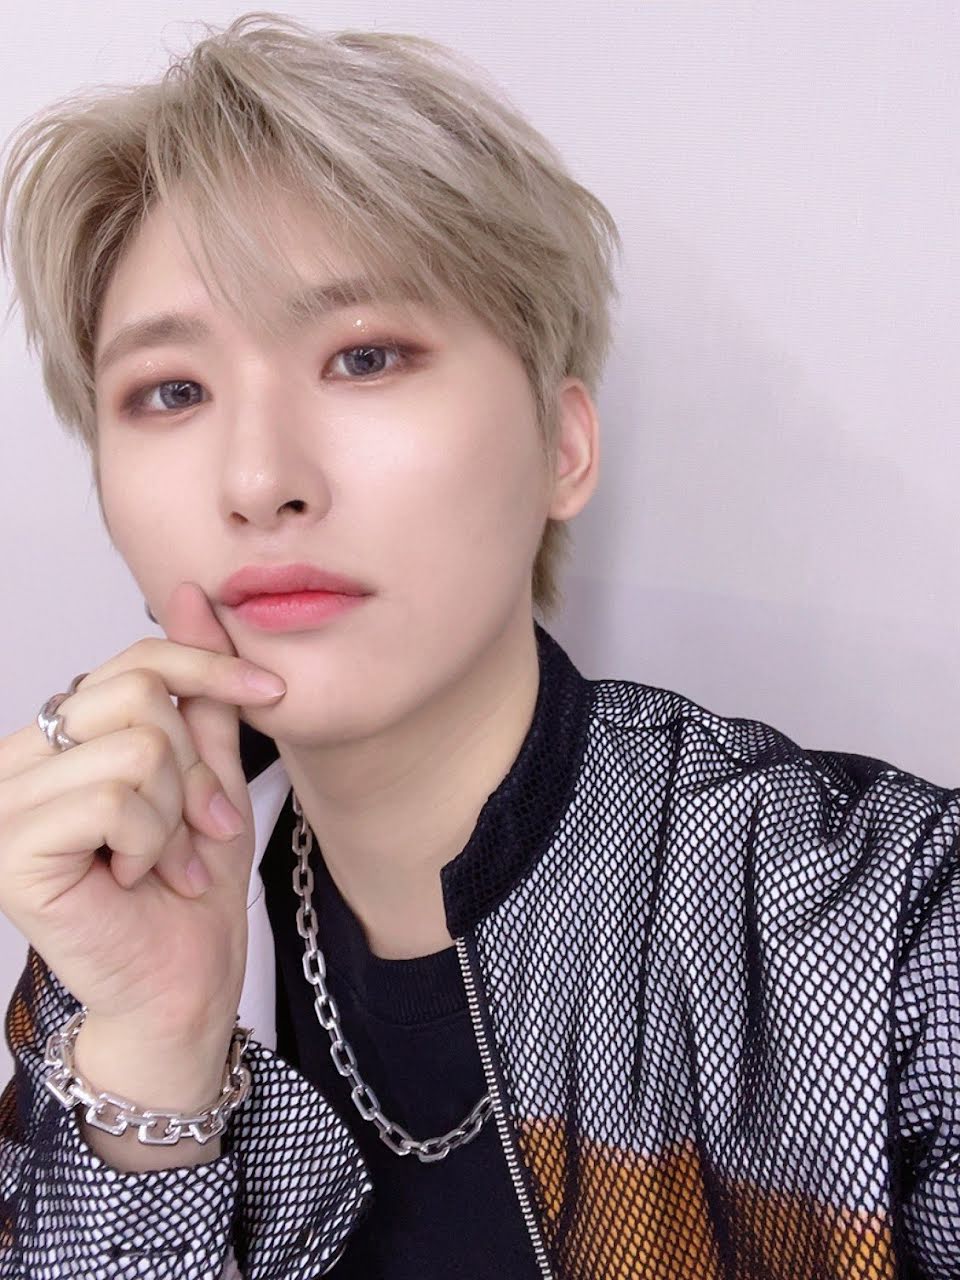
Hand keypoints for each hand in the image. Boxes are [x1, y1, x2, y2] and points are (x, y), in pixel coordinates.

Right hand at [0, 581, 285, 1043]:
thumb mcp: (209, 772)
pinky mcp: (12, 853)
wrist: (181, 984)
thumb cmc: (189, 888)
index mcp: (58, 739)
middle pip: (134, 698)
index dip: (206, 669)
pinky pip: (113, 799)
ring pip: (132, 748)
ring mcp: (4, 807)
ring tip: (167, 862)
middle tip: (200, 827)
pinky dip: (150, 840)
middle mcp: (17, 762)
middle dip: (194, 769)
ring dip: (175, 815)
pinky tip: (135, 879)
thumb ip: (197, 694)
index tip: (269, 692)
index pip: (131, 662)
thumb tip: (192, 595)